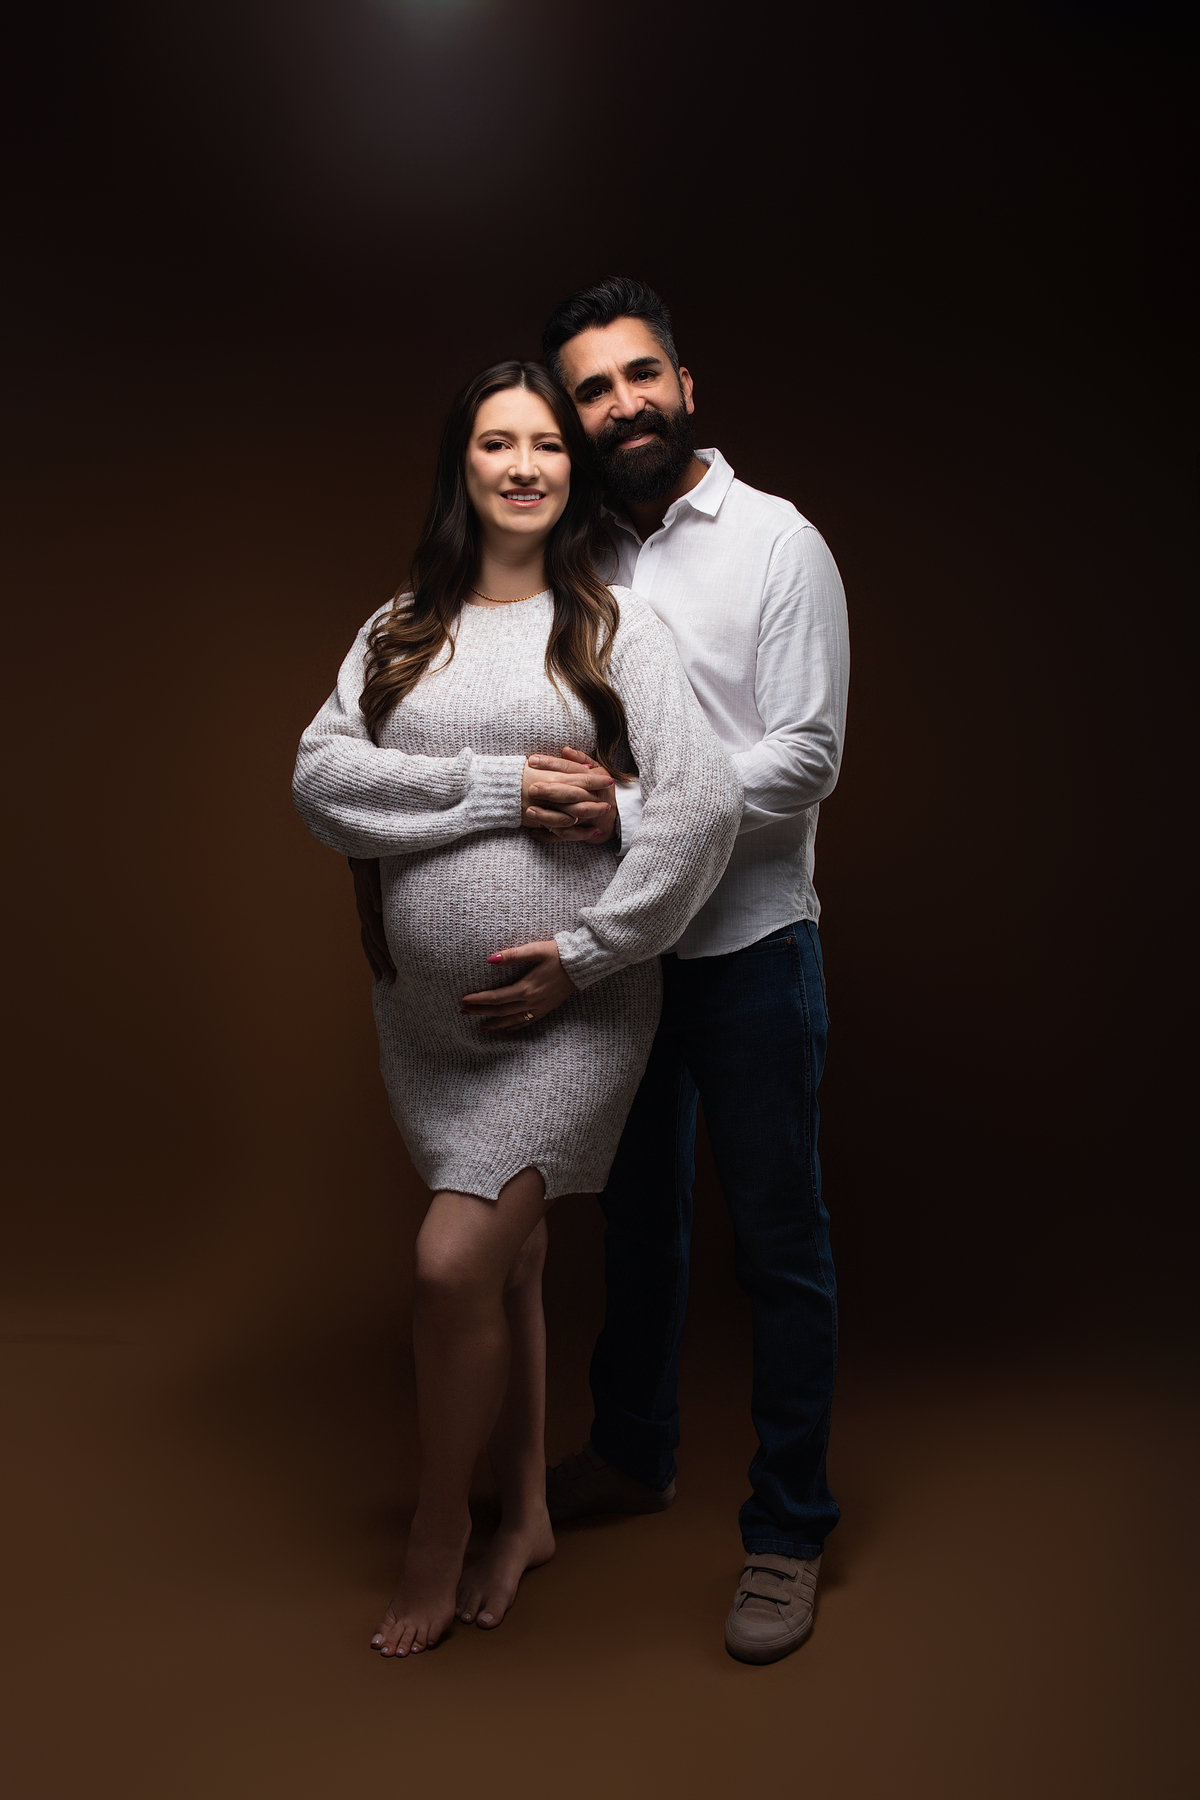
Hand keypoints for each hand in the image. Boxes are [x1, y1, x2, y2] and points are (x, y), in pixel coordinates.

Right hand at [348, 857, 395, 980]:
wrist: (364, 857)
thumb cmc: (372, 865)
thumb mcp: (373, 874)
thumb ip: (375, 890)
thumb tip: (377, 907)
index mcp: (367, 909)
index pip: (376, 935)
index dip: (385, 950)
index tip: (394, 963)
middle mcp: (364, 916)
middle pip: (372, 944)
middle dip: (382, 962)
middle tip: (393, 979)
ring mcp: (364, 917)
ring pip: (368, 944)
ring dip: (375, 962)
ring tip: (383, 978)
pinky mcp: (366, 916)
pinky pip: (367, 938)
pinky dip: (372, 952)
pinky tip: (377, 962)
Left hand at [459, 939, 575, 1031]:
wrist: (582, 964)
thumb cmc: (558, 954)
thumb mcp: (534, 950)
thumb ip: (511, 955)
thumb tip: (489, 959)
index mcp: (526, 988)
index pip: (496, 998)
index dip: (478, 1000)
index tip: (463, 1000)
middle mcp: (531, 1002)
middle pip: (500, 1011)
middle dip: (481, 1012)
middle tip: (463, 1013)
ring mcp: (540, 1008)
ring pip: (513, 1020)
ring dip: (495, 1024)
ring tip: (481, 1028)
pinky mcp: (547, 1009)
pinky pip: (528, 1022)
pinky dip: (516, 1026)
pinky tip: (507, 1029)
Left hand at [521, 747, 617, 842]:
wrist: (616, 816)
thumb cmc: (600, 789)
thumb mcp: (597, 769)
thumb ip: (581, 759)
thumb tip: (565, 750)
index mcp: (595, 778)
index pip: (571, 769)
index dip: (552, 764)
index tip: (532, 760)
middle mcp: (592, 798)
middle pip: (570, 793)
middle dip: (550, 791)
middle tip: (531, 788)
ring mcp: (587, 817)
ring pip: (568, 818)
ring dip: (548, 816)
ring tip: (529, 811)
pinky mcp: (582, 832)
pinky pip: (565, 836)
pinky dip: (549, 835)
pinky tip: (534, 831)